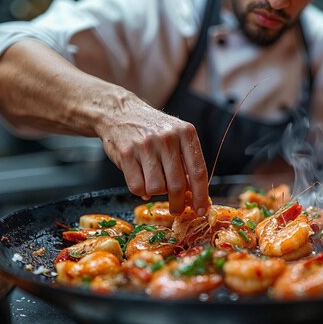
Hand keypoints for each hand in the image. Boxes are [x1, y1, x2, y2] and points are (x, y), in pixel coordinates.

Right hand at [95, 91, 209, 215]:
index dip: (201, 195)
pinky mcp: (126, 153)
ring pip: (157, 188)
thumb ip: (186, 162)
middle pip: (177, 185)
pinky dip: (140, 191)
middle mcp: (167, 138)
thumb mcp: (176, 136)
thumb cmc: (154, 130)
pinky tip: (141, 180)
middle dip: (178, 204)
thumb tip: (195, 195)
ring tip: (155, 183)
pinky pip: (137, 187)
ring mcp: (146, 145)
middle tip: (176, 210)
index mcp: (186, 133)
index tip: (201, 210)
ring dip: (157, 193)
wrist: (121, 112)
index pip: (198, 171)